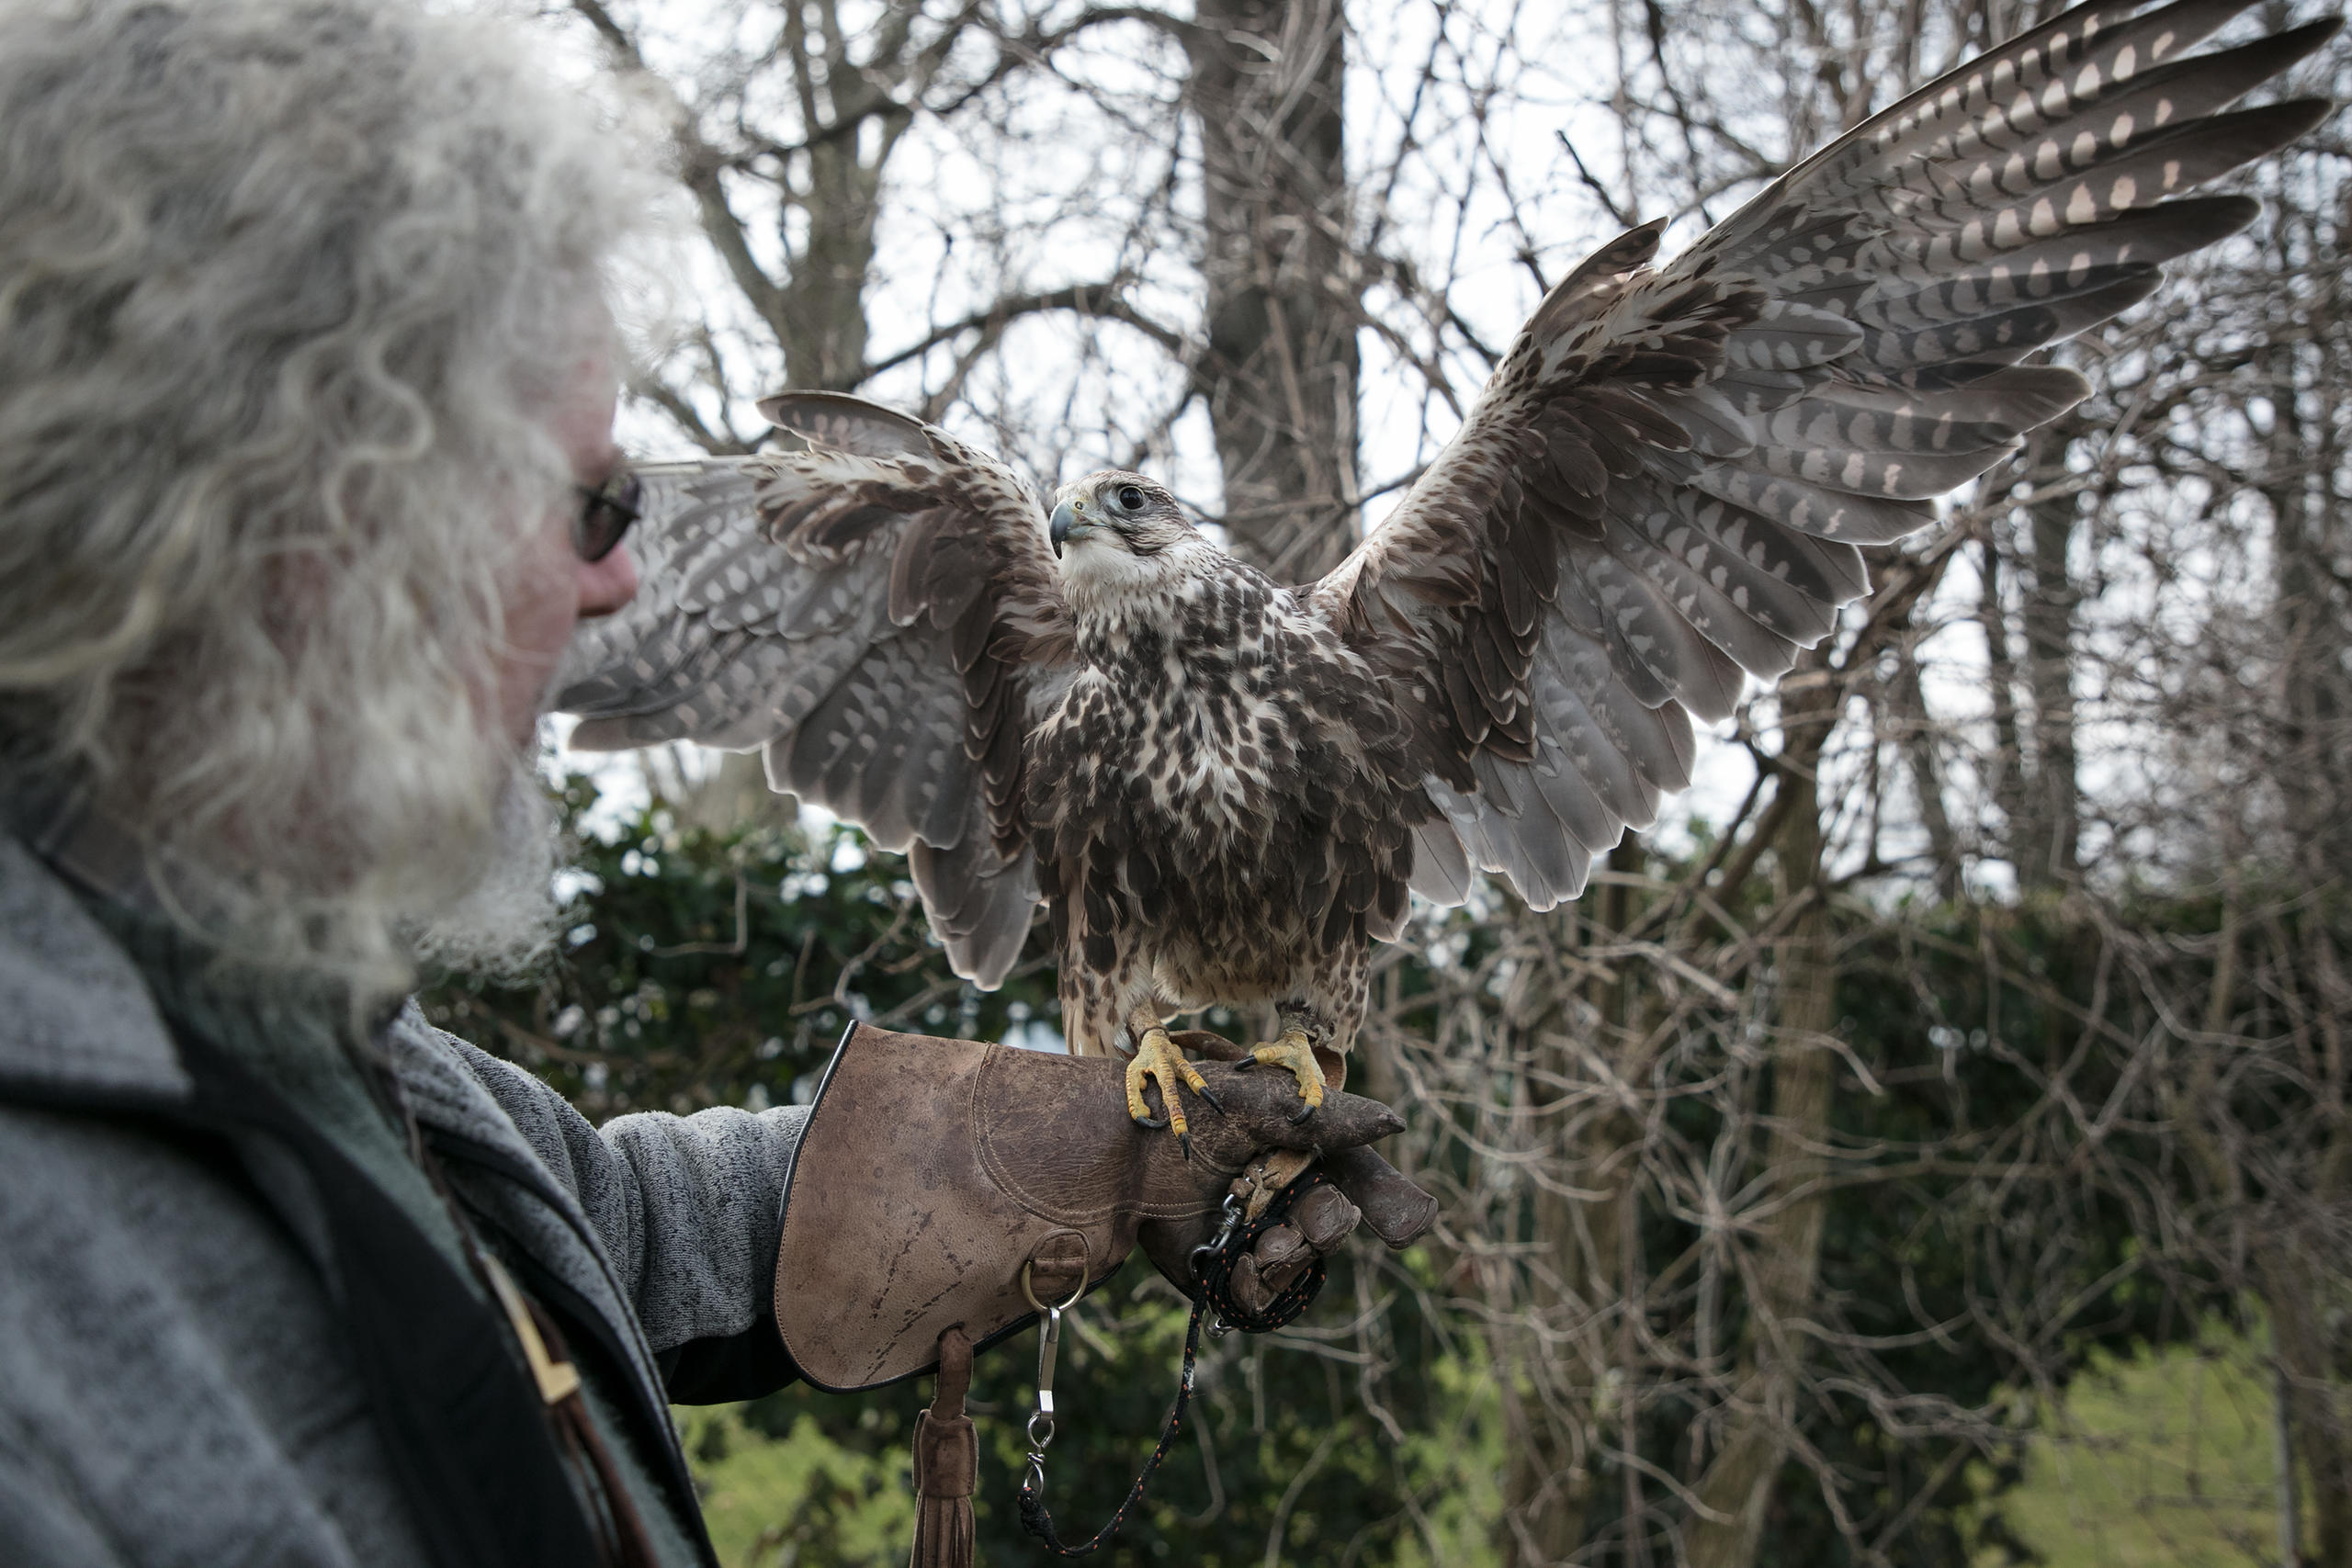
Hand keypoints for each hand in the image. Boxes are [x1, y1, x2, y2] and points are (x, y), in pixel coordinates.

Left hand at [1131, 1061, 1436, 1306]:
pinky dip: (1260, 1286)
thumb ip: (1328, 1118)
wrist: (1119, 1149)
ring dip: (1297, 1256)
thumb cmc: (1187, 1110)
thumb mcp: (1262, 1105)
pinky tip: (1246, 1263)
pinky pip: (1262, 1300)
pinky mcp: (1221, 1274)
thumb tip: (1394, 1123)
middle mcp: (1281, 1196)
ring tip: (1268, 1242)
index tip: (1406, 1223)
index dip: (1389, 1201)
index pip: (1358, 1180)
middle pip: (1335, 1227)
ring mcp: (1252, 1237)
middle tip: (1323, 1214)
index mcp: (1299, 1152)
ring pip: (1303, 1267)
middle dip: (1332, 1226)